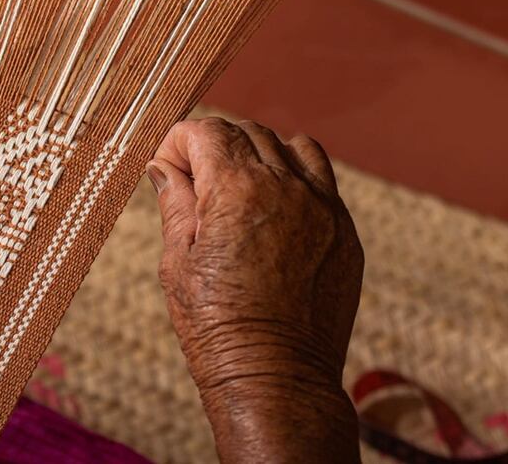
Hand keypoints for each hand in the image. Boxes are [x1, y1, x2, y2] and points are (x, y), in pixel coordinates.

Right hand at [147, 118, 362, 462]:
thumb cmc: (218, 326)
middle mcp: (285, 186)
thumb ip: (175, 203)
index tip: (168, 166)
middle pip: (248, 132)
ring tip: (240, 189)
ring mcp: (322, 206)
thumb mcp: (178, 262)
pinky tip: (276, 209)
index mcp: (236, 189)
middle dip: (216, 145)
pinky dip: (297, 178)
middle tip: (196, 181)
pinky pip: (322, 180)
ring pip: (291, 146)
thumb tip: (163, 168)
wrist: (277, 377)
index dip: (179, 142)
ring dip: (261, 154)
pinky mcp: (344, 230)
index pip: (206, 131)